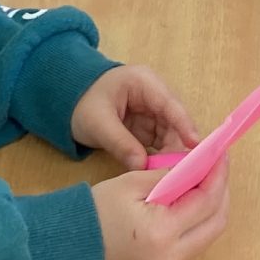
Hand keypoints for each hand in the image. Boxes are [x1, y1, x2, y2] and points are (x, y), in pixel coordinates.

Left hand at [72, 64, 201, 170]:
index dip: (185, 124)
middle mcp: (154, 95)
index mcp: (144, 83)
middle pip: (174, 122)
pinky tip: (159, 173)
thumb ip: (120, 143)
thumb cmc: (80, 102)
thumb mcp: (98, 122)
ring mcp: (151, 112)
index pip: (170, 104)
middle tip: (180, 171)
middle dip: (176, 146)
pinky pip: (158, 143)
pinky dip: (158, 157)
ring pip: (169, 135)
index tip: (195, 145)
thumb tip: (142, 166)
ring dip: (168, 155)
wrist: (63, 101)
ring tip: (169, 176)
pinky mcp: (146, 127)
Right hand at [91, 160, 229, 259]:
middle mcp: (172, 254)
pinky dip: (201, 219)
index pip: (205, 200)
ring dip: (213, 206)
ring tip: (207, 180)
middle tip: (217, 166)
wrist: (70, 244)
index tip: (220, 154)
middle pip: (216, 221)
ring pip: (209, 233)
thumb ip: (169, 175)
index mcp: (162, 231)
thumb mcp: (131, 182)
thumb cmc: (97, 209)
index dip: (218, 175)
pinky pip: (195, 242)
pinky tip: (193, 200)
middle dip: (222, 191)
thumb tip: (197, 165)